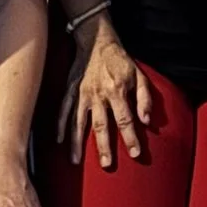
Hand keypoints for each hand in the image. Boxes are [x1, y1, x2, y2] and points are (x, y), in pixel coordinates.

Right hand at [57, 19, 156, 166]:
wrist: (97, 41)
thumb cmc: (121, 60)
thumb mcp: (139, 75)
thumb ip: (145, 98)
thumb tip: (146, 121)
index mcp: (117, 91)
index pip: (125, 119)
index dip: (131, 137)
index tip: (135, 154)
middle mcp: (98, 94)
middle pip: (101, 125)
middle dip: (104, 147)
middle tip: (106, 165)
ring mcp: (82, 93)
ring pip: (79, 121)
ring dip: (77, 142)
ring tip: (76, 161)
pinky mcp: (71, 90)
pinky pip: (64, 110)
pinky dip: (60, 125)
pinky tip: (59, 140)